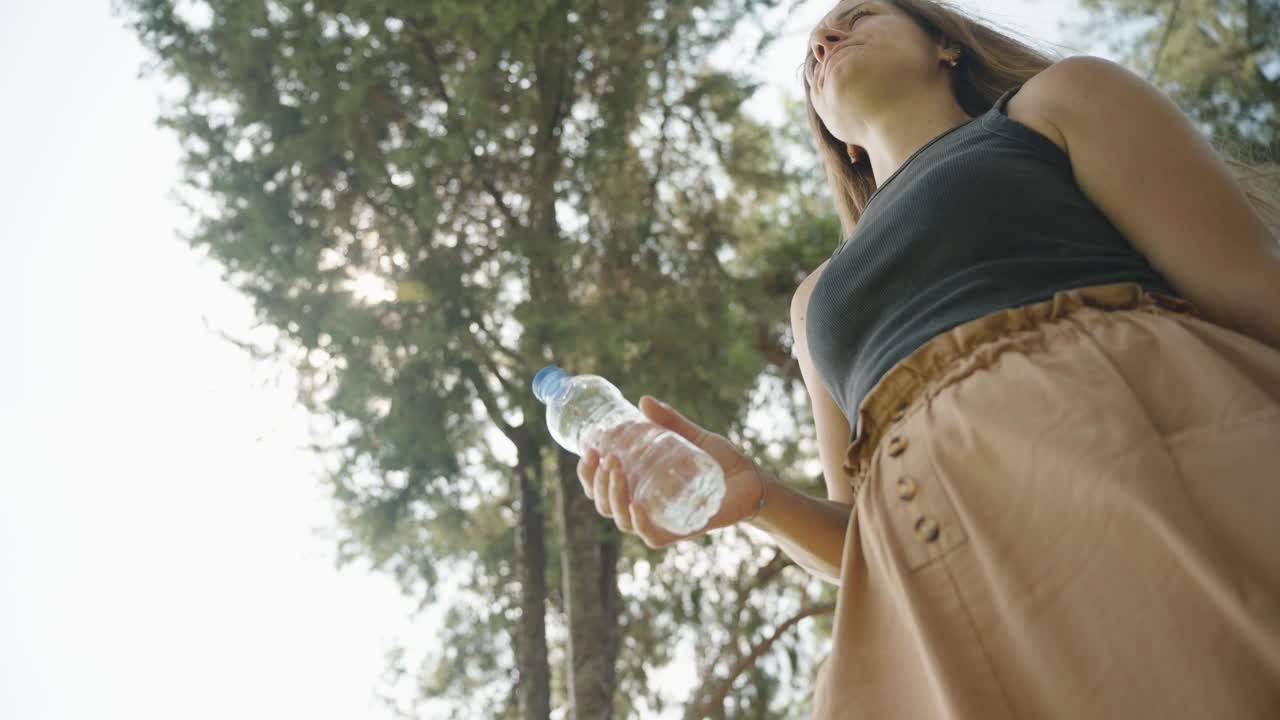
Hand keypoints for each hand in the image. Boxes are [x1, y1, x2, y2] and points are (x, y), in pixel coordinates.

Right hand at [576, 395, 768, 547]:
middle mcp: (647, 508)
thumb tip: (643, 400)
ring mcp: (663, 521)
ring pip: (622, 520)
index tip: (588, 448)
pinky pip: (653, 537)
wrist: (755, 481)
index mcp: (642, 489)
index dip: (588, 473)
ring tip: (614, 468)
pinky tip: (634, 506)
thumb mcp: (693, 437)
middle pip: (605, 505)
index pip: (602, 488)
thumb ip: (670, 421)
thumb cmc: (723, 463)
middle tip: (603, 456)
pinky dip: (640, 524)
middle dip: (595, 482)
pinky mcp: (683, 530)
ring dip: (612, 496)